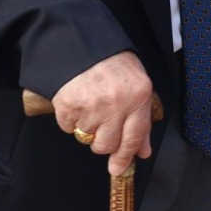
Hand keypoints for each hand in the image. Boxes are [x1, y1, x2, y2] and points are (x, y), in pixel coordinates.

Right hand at [48, 50, 156, 176]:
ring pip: (86, 138)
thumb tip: (142, 151)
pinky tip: (76, 100)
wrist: (81, 41)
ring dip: (86, 126)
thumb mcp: (136, 85)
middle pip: (107, 144)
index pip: (134, 137)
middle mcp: (117, 102)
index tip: (118, 169)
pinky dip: (70, 118)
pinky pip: (68, 127)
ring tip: (90, 103)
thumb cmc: (113, 63)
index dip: (126, 157)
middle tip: (101, 123)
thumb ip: (141, 119)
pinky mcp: (68, 104)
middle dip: (103, 141)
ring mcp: (91, 105)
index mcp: (138, 96)